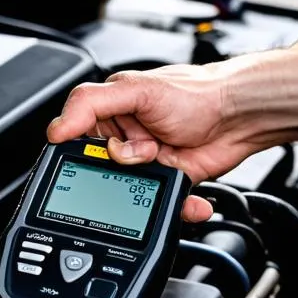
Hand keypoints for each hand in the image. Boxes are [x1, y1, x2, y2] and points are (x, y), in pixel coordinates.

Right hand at [48, 60, 282, 221]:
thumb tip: (57, 128)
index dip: (84, 152)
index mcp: (109, 113)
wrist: (241, 114)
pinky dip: (176, 207)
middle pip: (102, 172)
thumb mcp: (136, 90)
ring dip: (146, 189)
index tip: (101, 152)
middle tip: (142, 154)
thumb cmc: (196, 93)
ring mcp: (146, 162)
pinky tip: (185, 197)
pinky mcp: (168, 181)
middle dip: (121, 170)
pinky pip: (161, 205)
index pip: (76, 139)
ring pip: (130, 192)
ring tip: (165, 162)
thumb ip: (91, 103)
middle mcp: (125, 138)